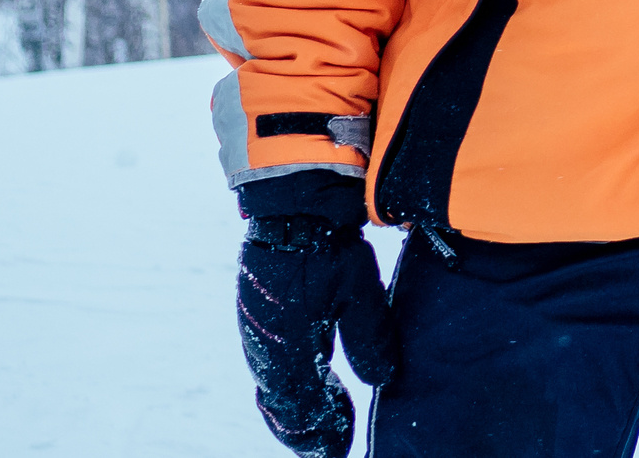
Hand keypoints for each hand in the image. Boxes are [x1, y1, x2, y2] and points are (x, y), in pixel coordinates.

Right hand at [234, 179, 396, 457]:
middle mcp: (264, 349)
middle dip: (306, 427)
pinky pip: (272, 364)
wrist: (292, 205)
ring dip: (299, 405)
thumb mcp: (358, 293)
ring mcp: (257, 333)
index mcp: (285, 351)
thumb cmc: (326, 247)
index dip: (316, 433)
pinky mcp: (259, 316)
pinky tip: (315, 376)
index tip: (337, 448)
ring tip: (330, 414)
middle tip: (334, 439)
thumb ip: (370, 340)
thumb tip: (381, 381)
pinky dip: (291, 381)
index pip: (296, 410)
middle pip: (280, 406)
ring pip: (275, 386)